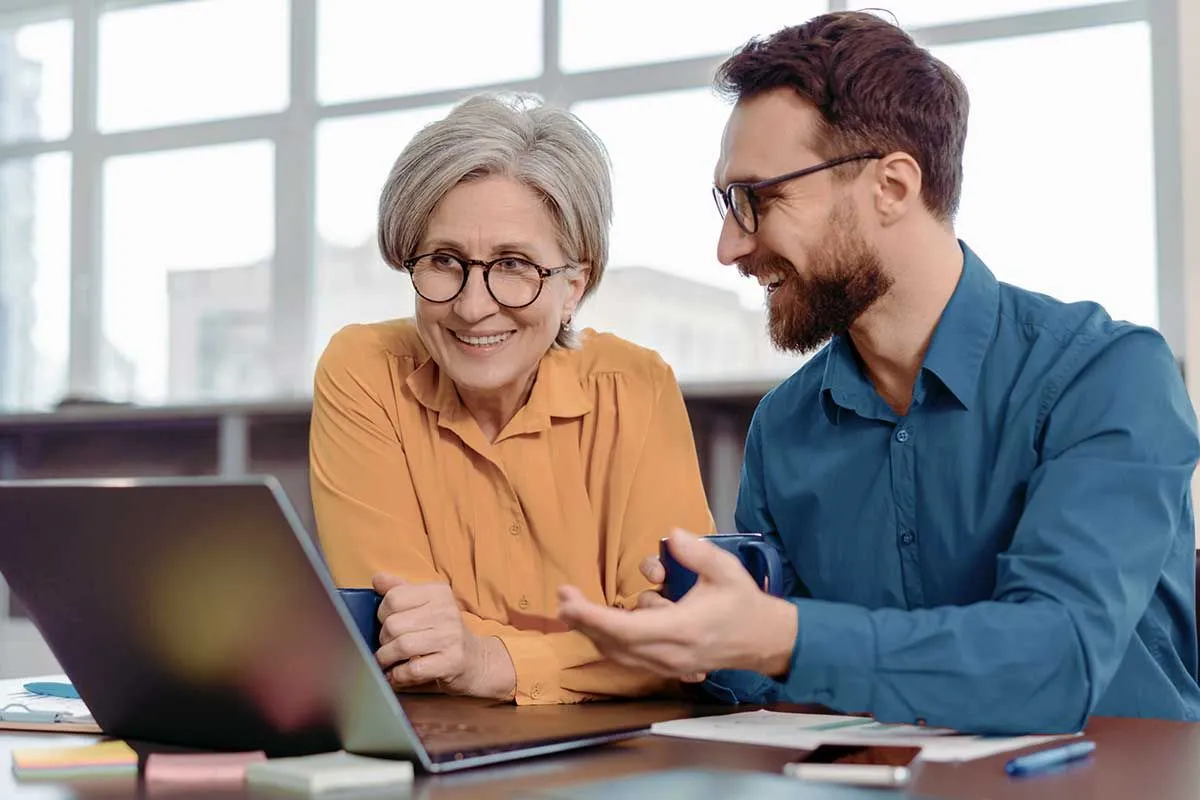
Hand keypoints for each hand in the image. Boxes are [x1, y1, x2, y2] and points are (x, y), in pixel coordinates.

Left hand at [372, 574, 513, 698]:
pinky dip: (397, 675)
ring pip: (401, 646)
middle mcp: (447, 612)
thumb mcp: (426, 604)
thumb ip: (400, 590)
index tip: (386, 623)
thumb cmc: (444, 631)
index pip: (394, 598)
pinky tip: (395, 675)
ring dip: (386, 658)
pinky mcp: (451, 662)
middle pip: (393, 624)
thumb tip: (377, 578)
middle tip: (386, 645)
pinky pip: (412, 669)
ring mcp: (451, 637)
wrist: (476, 659)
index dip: (382, 613)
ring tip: (385, 661)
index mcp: (438, 592)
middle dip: (383, 639)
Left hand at [557, 530, 796, 678]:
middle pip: (612, 644)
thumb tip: (671, 536)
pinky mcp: (667, 668)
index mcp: (681, 630)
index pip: (625, 630)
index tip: (568, 600)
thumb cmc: (743, 603)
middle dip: (583, 621)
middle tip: (562, 597)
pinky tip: (601, 618)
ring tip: (575, 605)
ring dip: (593, 630)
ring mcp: (667, 666)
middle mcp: (669, 654)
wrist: (764, 641)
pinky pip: (628, 656)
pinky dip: (610, 639)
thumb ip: (697, 552)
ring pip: (617, 653)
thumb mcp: (726, 570)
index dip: (591, 616)